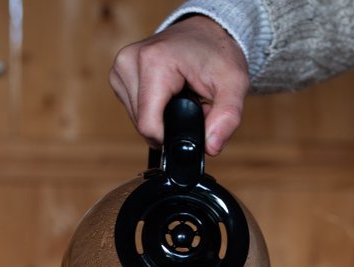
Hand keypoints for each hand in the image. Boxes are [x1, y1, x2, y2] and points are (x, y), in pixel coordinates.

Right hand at [109, 15, 249, 156]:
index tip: (190, 124)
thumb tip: (211, 148)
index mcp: (154, 61)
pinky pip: (132, 109)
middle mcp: (130, 61)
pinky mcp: (118, 73)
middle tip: (189, 105)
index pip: (148, 125)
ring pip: (135, 119)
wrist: (206, 32)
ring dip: (159, 118)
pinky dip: (151, 109)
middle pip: (141, 124)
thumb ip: (227, 119)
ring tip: (179, 97)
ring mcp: (121, 66)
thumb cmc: (218, 55)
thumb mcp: (234, 85)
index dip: (170, 137)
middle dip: (168, 125)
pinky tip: (165, 94)